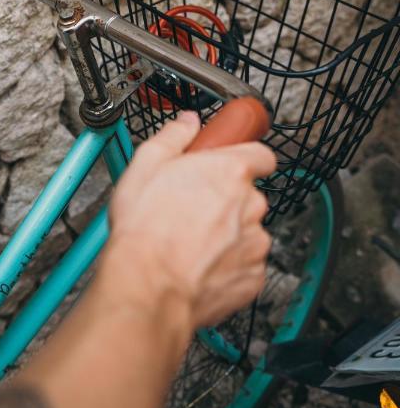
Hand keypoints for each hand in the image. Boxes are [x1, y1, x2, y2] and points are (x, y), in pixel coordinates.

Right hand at [106, 111, 276, 329]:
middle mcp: (249, 205)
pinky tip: (198, 263)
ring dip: (226, 233)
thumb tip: (188, 123)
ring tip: (189, 240)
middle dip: (226, 199)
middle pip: (248, 195)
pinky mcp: (252, 277)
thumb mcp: (146, 164)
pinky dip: (227, 264)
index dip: (245, 157)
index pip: (261, 154)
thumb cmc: (145, 229)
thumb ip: (174, 136)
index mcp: (229, 172)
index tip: (230, 162)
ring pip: (246, 231)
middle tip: (192, 206)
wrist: (148, 284)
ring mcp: (254, 243)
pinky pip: (245, 264)